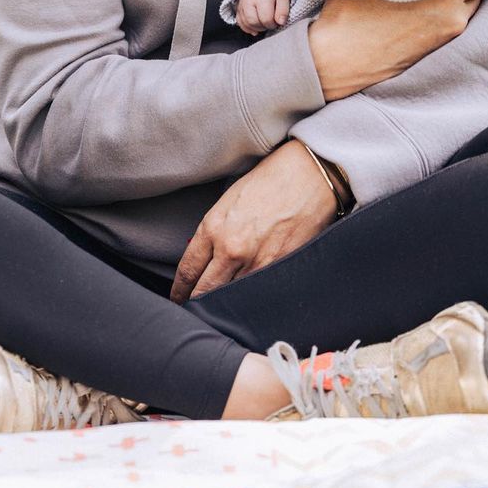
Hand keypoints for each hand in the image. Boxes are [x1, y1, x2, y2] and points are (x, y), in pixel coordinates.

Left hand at [170, 140, 337, 302]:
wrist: (308, 175)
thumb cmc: (269, 181)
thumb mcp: (229, 201)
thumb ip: (214, 231)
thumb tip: (206, 258)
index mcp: (213, 227)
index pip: (187, 271)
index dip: (180, 290)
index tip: (179, 298)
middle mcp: (230, 248)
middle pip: (205, 291)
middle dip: (196, 304)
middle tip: (194, 312)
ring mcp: (256, 261)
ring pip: (231, 298)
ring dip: (224, 306)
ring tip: (220, 312)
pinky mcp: (280, 267)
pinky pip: (258, 293)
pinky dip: (250, 300)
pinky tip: (248, 303)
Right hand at [236, 0, 291, 34]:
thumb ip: (283, 10)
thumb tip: (281, 22)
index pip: (266, 19)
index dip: (274, 24)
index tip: (277, 21)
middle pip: (253, 22)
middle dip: (264, 26)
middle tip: (271, 22)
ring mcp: (241, 2)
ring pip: (246, 23)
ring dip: (256, 27)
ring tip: (264, 22)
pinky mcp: (237, 6)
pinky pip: (239, 22)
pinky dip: (248, 27)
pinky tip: (256, 26)